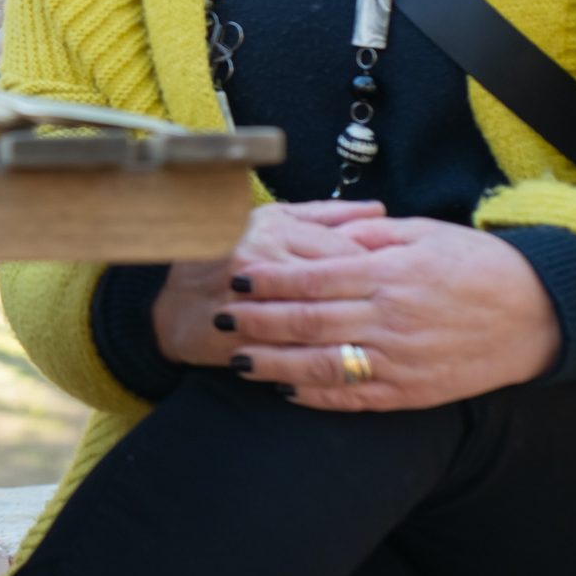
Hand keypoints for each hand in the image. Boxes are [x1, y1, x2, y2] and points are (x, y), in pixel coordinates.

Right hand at [153, 198, 385, 367]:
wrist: (174, 308)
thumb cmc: (230, 256)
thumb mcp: (273, 221)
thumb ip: (325, 215)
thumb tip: (378, 211)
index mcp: (274, 230)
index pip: (345, 250)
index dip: (380, 270)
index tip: (402, 284)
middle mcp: (262, 262)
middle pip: (339, 288)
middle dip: (373, 304)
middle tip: (400, 317)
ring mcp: (249, 303)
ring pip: (323, 324)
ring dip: (354, 335)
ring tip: (377, 340)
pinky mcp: (241, 339)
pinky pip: (297, 356)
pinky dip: (326, 362)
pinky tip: (348, 363)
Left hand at [221, 217, 561, 409]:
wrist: (540, 313)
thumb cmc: (479, 265)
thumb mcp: (425, 234)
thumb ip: (371, 239)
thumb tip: (326, 239)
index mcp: (390, 275)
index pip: (313, 278)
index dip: (269, 281)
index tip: (236, 278)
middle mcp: (390, 319)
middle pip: (307, 322)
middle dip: (257, 321)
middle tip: (220, 316)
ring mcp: (401, 360)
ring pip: (322, 366)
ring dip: (274, 364)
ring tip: (237, 359)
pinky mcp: (414, 392)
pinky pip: (355, 398)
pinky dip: (317, 396)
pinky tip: (286, 389)